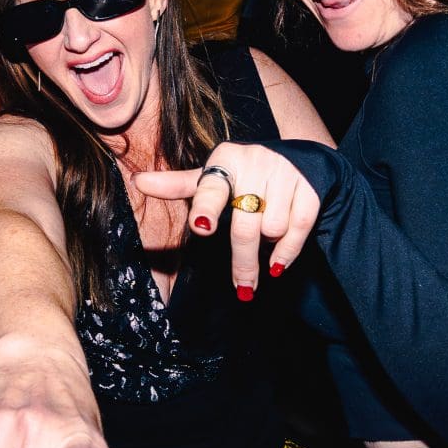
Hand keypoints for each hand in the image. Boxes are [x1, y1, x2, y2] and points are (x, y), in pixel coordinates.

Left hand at [136, 142, 320, 299]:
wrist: (298, 160)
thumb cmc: (243, 174)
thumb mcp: (213, 176)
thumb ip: (180, 186)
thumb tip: (139, 181)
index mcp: (225, 160)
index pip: (213, 189)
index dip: (207, 209)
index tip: (201, 226)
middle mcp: (255, 161)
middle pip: (244, 227)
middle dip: (243, 263)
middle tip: (242, 287)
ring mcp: (284, 173)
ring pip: (273, 230)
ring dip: (267, 246)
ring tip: (263, 239)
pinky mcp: (309, 187)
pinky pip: (297, 229)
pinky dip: (288, 251)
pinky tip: (279, 260)